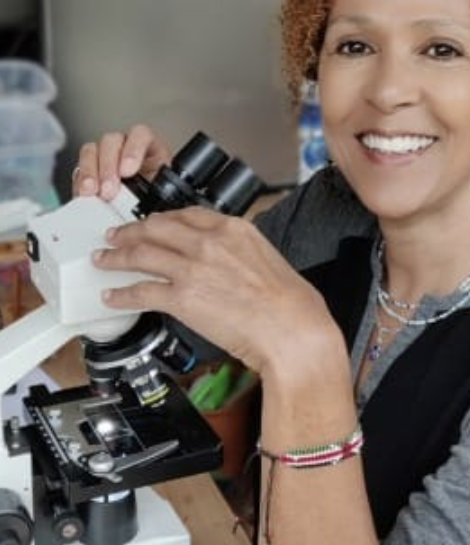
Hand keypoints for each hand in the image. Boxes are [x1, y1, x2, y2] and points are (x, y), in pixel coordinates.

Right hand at [73, 124, 171, 199]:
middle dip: (108, 166)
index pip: (140, 134)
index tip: (128, 170)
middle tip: (109, 189)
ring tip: (93, 192)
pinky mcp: (89, 171)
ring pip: (92, 150)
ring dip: (90, 171)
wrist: (143, 209)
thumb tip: (151, 201)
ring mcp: (105, 157)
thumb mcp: (163, 193)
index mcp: (149, 148)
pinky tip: (84, 194)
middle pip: (111, 141)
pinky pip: (79, 168)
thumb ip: (157, 191)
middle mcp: (125, 148)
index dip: (133, 149)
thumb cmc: (157, 198)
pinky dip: (80, 181)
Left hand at [92, 206, 341, 375]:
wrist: (291, 329)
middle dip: (130, 231)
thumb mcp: (266, 257)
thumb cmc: (288, 301)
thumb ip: (238, 251)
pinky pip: (141, 292)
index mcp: (232, 228)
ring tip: (104, 259)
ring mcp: (192, 268)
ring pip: (141, 254)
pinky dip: (121, 295)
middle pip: (156, 227)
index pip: (185, 214)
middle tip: (117, 235)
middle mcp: (208, 242)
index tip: (152, 223)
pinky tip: (112, 296)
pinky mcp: (182, 299)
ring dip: (116, 257)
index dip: (161, 219)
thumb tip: (223, 260)